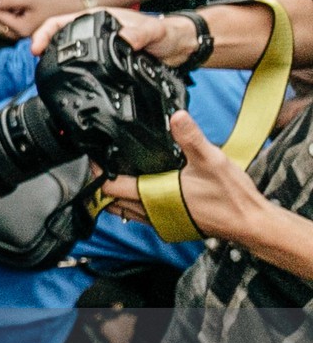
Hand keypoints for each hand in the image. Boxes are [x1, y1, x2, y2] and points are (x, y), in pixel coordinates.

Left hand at [0, 0, 88, 38]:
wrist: (72, 11)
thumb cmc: (53, 4)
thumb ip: (7, 1)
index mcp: (21, 29)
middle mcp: (21, 36)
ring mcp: (23, 37)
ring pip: (2, 28)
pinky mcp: (26, 34)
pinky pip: (10, 28)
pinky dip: (6, 18)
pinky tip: (8, 7)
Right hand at [31, 5, 200, 66]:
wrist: (179, 48)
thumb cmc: (167, 33)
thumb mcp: (154, 31)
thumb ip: (140, 34)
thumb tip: (123, 40)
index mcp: (99, 19)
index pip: (62, 21)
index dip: (45, 32)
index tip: (37, 47)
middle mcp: (95, 32)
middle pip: (60, 37)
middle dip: (44, 47)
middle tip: (37, 62)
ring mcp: (99, 48)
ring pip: (69, 52)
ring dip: (55, 60)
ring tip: (47, 72)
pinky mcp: (105, 62)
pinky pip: (83, 65)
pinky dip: (71, 70)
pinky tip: (69, 81)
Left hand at [100, 111, 272, 238]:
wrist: (250, 223)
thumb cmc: (232, 197)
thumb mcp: (211, 160)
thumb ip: (191, 138)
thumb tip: (177, 116)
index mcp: (154, 197)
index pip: (110, 187)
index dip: (96, 172)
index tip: (91, 157)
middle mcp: (151, 213)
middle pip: (110, 201)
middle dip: (99, 184)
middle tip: (97, 164)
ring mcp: (160, 222)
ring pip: (123, 211)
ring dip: (114, 196)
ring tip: (110, 175)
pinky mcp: (170, 225)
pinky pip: (140, 217)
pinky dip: (131, 205)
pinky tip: (138, 191)